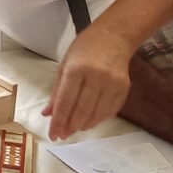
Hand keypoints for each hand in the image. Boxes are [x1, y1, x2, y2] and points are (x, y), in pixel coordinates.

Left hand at [43, 25, 133, 140]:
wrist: (114, 37)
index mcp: (76, 69)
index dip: (59, 121)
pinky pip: (110, 111)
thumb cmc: (84, 48)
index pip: (65, 101)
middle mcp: (95, 77)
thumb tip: (47, 114)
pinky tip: (89, 122)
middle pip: (81, 110)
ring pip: (96, 114)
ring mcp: (112, 84)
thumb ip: (56, 91)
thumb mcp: (64, 65)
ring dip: (84, 125)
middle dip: (70, 126)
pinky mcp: (124, 88)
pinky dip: (98, 119)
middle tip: (62, 135)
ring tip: (74, 129)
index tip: (53, 135)